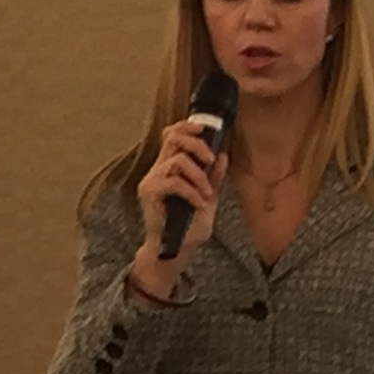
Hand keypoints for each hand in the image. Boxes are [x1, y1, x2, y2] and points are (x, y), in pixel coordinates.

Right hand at [127, 118, 225, 296]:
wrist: (177, 247)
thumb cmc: (190, 224)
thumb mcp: (208, 197)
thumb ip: (214, 176)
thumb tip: (223, 155)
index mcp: (171, 166)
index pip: (172, 135)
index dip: (186, 126)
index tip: (204, 128)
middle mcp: (158, 169)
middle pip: (173, 138)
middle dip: (197, 145)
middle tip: (210, 160)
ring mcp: (152, 179)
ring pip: (178, 161)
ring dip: (199, 176)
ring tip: (206, 194)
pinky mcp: (150, 192)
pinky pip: (175, 182)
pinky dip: (193, 192)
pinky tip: (199, 204)